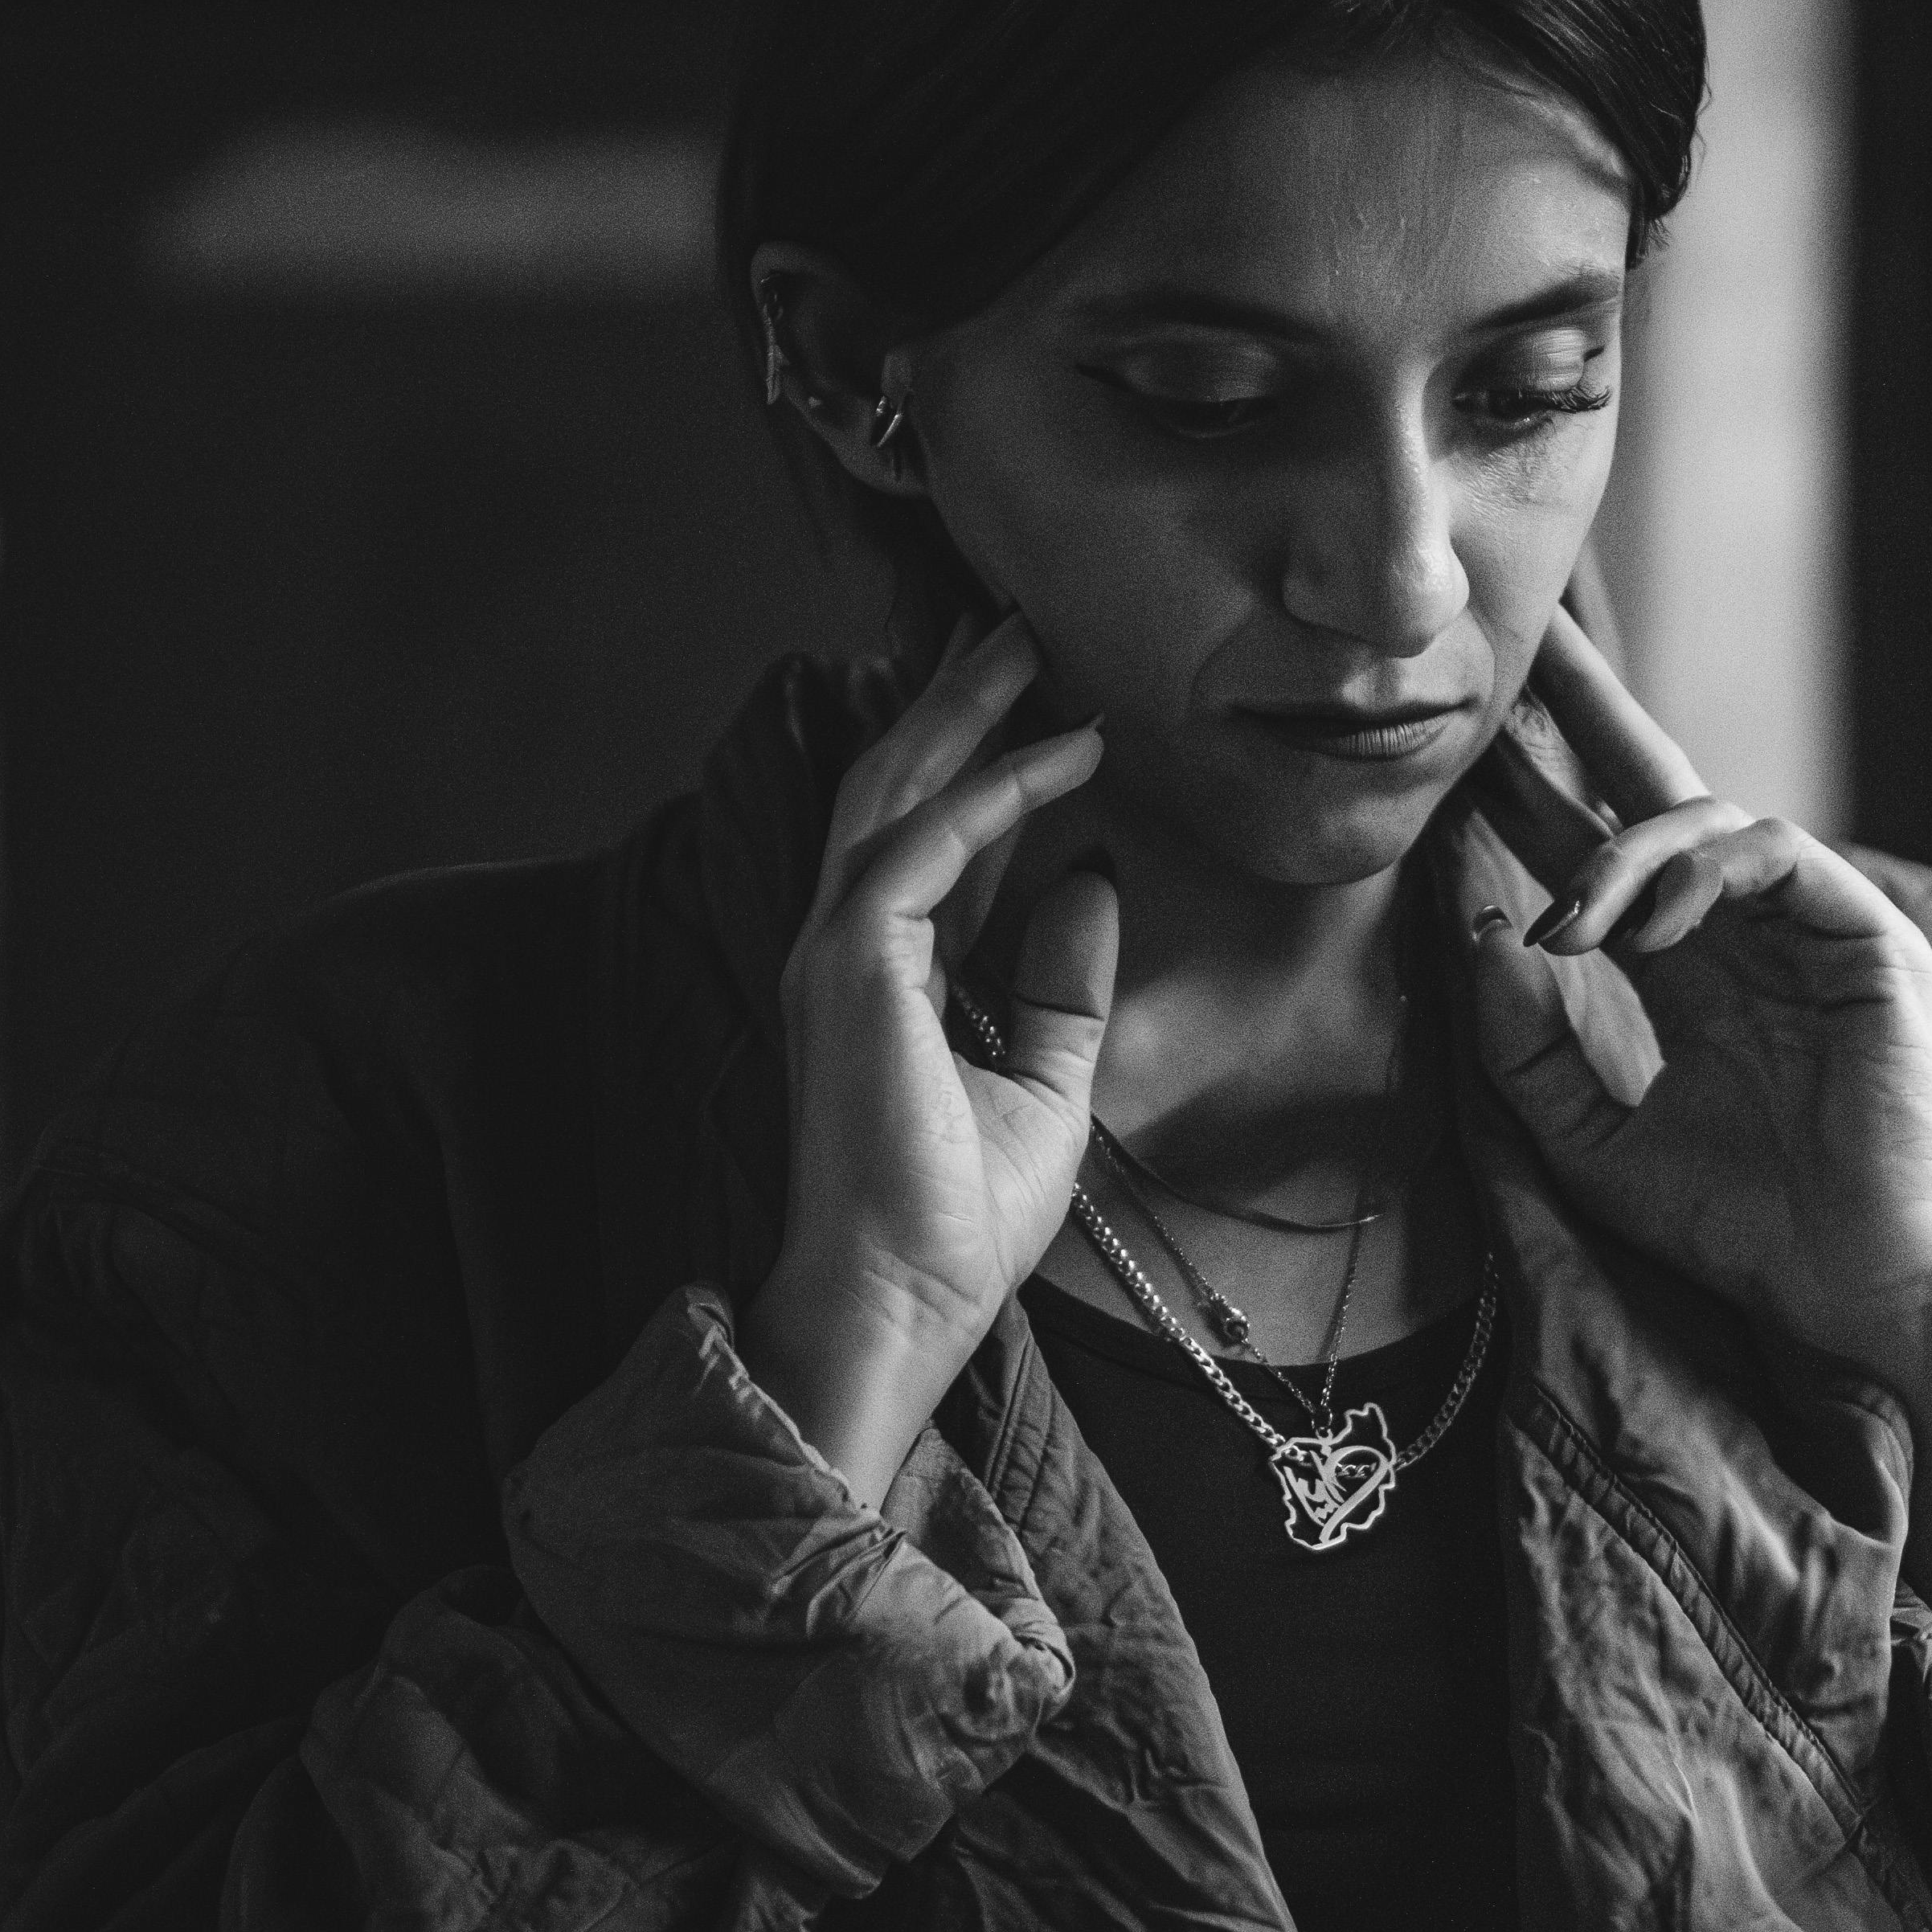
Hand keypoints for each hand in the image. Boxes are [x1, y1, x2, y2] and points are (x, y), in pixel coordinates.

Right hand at [739, 615, 1117, 1505]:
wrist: (900, 1304)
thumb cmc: (955, 1223)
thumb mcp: (1046, 1084)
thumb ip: (1062, 983)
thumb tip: (1093, 877)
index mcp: (885, 982)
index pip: (934, 844)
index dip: (991, 770)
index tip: (1057, 711)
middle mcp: (847, 951)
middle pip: (898, 788)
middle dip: (959, 702)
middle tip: (1019, 627)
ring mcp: (838, 952)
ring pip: (895, 788)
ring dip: (964, 709)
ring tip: (1025, 642)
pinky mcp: (852, 963)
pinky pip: (927, 841)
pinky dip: (997, 788)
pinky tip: (1065, 750)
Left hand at [1467, 611, 1931, 1693]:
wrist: (1849, 1290)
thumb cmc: (1738, 1229)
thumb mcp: (1589, 1143)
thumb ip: (1523, 1050)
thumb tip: (1480, 936)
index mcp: (1686, 971)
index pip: (1597, 855)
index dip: (1530, 795)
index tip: (1457, 741)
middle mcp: (1744, 933)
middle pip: (1656, 788)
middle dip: (1588, 707)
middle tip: (1526, 635)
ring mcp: (1810, 927)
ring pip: (1706, 820)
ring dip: (1619, 855)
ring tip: (1567, 921)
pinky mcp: (1866, 939)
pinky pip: (1776, 855)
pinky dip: (1699, 875)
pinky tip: (1643, 927)